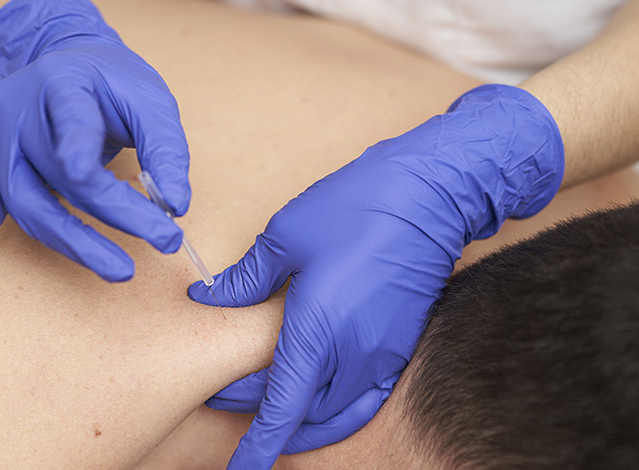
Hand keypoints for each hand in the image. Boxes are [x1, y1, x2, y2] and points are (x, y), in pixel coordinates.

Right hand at [0, 0, 190, 281]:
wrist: (62, 61)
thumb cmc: (109, 83)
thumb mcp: (148, 98)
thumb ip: (165, 147)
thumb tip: (176, 206)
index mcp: (63, 81)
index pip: (73, 118)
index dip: (82, 148)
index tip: (101, 177)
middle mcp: (23, 110)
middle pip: (59, 173)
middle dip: (113, 213)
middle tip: (164, 238)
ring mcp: (1, 139)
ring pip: (24, 198)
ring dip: (70, 240)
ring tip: (118, 269)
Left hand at [189, 84, 564, 467]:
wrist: (430, 196)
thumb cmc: (356, 208)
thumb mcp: (286, 236)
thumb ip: (246, 279)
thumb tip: (209, 299)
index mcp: (316, 330)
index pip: (281, 407)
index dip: (258, 444)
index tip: (240, 468)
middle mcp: (351, 354)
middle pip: (301, 411)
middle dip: (263, 417)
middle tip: (227, 398)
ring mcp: (381, 354)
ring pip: (335, 412)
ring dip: (303, 420)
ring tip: (274, 412)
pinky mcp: (401, 346)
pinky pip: (368, 399)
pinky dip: (342, 413)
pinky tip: (325, 407)